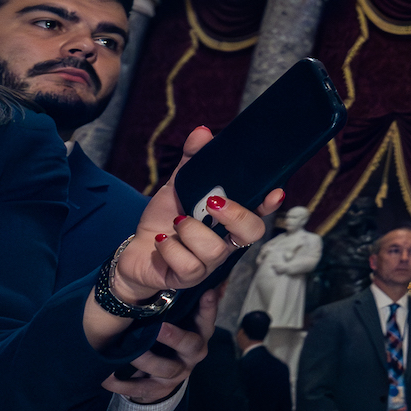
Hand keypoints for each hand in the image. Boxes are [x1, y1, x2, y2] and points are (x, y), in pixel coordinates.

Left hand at [103, 289, 218, 402]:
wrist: (157, 377)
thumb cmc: (166, 336)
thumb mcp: (176, 318)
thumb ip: (181, 300)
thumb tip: (192, 274)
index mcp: (198, 333)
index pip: (207, 319)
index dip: (208, 308)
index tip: (205, 293)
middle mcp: (192, 354)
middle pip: (192, 346)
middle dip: (176, 337)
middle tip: (160, 328)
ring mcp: (177, 373)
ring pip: (167, 369)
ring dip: (147, 361)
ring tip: (131, 353)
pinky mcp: (159, 390)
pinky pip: (141, 389)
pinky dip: (123, 384)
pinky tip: (106, 378)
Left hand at [104, 128, 282, 315]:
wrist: (136, 252)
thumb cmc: (163, 221)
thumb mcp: (176, 188)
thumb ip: (191, 163)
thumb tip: (202, 132)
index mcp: (228, 221)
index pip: (258, 213)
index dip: (269, 204)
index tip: (274, 191)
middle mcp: (225, 242)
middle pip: (252, 234)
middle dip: (236, 215)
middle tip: (213, 202)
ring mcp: (209, 263)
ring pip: (216, 250)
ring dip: (192, 231)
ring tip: (176, 222)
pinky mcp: (187, 278)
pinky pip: (188, 265)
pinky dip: (171, 248)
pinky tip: (161, 241)